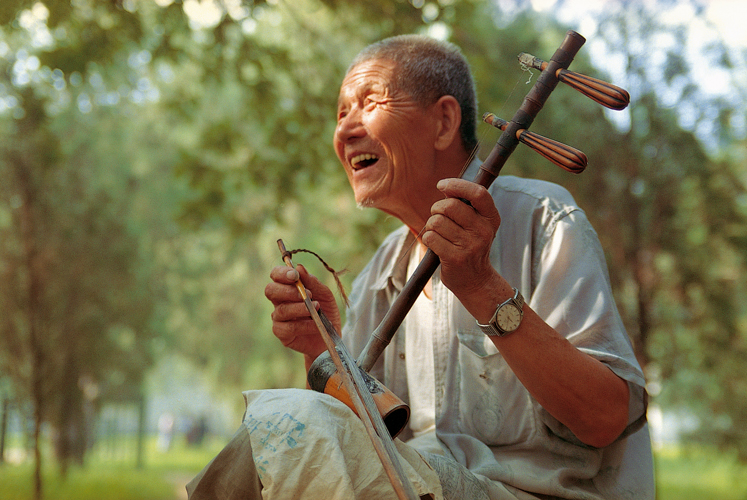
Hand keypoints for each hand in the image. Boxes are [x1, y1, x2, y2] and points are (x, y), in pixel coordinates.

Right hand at [264, 264, 341, 361]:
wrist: (331, 335)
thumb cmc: (325, 311)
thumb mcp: (324, 294)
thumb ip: (313, 282)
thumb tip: (299, 267)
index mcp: (287, 287)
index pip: (276, 275)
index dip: (282, 273)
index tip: (295, 275)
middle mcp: (280, 301)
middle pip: (270, 290)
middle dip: (287, 291)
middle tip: (307, 294)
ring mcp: (279, 318)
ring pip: (281, 310)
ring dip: (300, 308)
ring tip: (316, 308)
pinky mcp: (282, 333)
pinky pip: (288, 327)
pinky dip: (304, 325)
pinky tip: (315, 324)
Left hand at [421, 178, 503, 304]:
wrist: (475, 281)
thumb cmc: (470, 245)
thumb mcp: (476, 224)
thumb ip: (464, 205)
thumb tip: (445, 187)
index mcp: (491, 218)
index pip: (478, 193)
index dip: (457, 185)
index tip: (442, 185)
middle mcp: (483, 231)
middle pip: (450, 206)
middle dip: (436, 208)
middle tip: (438, 217)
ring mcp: (470, 246)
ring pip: (437, 222)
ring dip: (431, 226)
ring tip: (439, 234)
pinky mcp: (455, 258)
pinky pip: (430, 237)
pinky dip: (428, 239)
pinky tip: (436, 245)